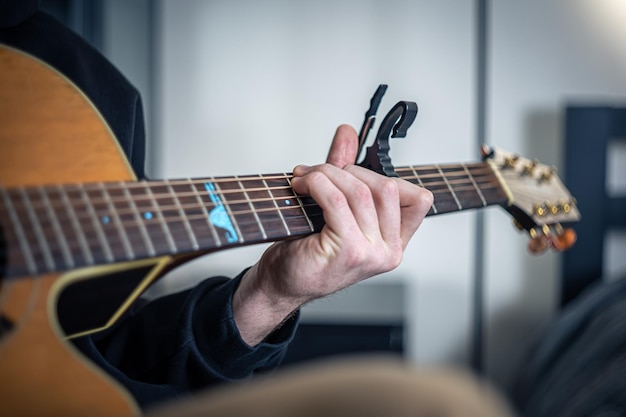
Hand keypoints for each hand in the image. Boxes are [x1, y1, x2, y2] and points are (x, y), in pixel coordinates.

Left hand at [233, 125, 432, 344]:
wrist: (280, 284)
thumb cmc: (306, 251)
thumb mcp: (333, 206)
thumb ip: (345, 170)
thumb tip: (348, 132)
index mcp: (394, 243)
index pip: (419, 200)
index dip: (388, 176)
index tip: (353, 171)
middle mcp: (389, 251)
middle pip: (386, 187)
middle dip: (348, 169)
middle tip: (317, 172)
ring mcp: (372, 254)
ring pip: (360, 191)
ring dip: (327, 174)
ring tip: (304, 178)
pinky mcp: (350, 251)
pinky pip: (337, 200)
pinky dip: (317, 184)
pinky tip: (302, 186)